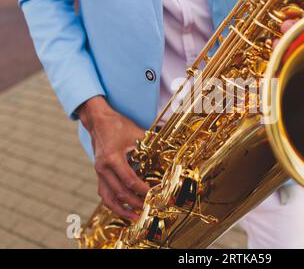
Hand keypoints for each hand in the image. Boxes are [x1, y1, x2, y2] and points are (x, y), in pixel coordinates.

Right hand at [78, 96, 149, 220]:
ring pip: (107, 198)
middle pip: (119, 192)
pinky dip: (113, 203)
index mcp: (112, 158)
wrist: (98, 121)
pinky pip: (104, 193)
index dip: (142, 190)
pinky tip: (124, 208)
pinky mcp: (99, 174)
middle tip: (148, 209)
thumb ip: (152, 143)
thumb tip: (171, 147)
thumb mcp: (136, 133)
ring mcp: (99, 172)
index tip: (153, 195)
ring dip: (120, 209)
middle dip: (134, 203)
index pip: (129, 180)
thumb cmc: (118, 126)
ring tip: (134, 217)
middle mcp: (103, 168)